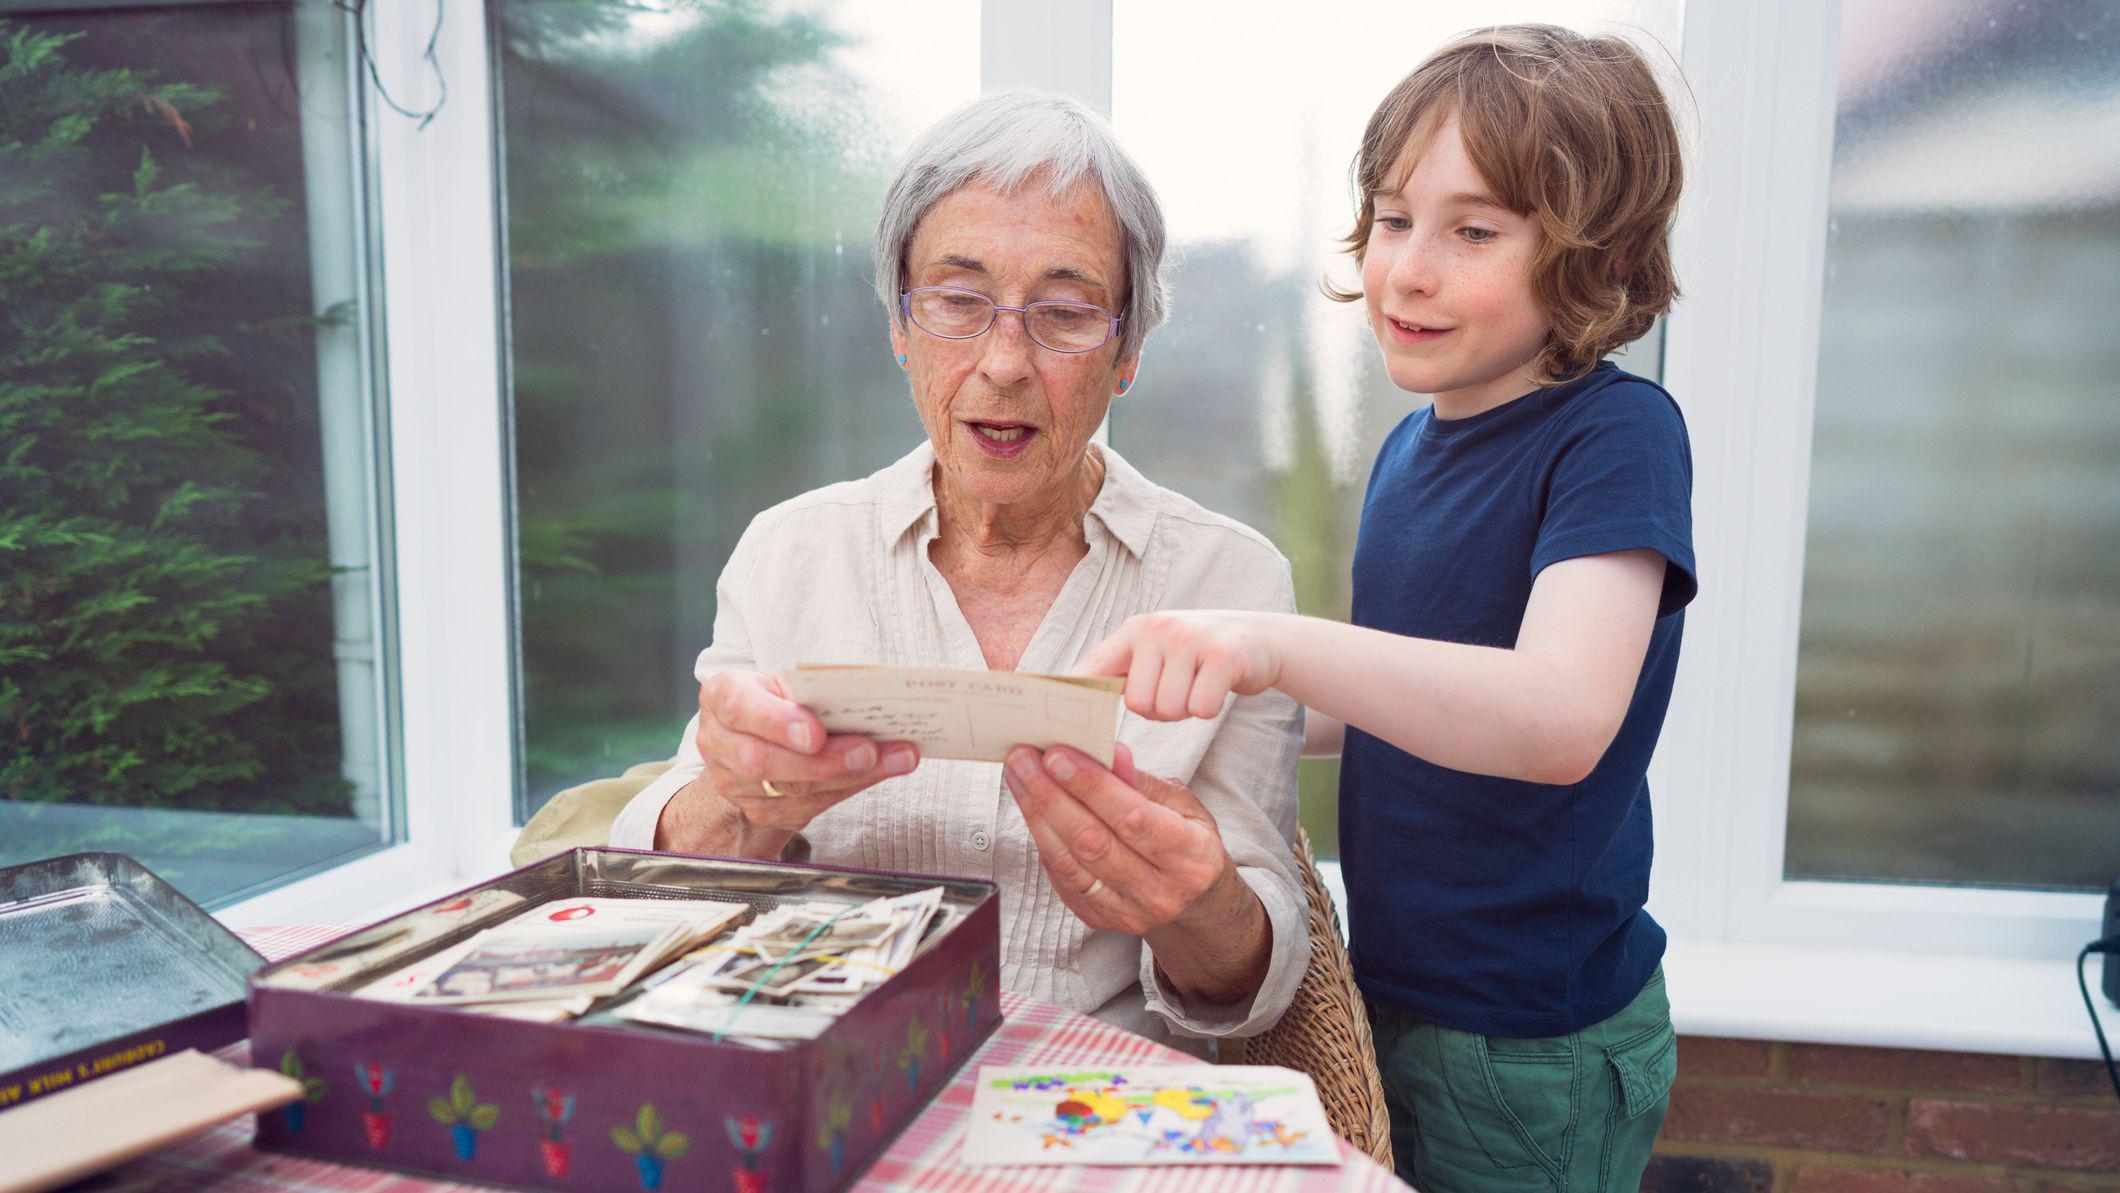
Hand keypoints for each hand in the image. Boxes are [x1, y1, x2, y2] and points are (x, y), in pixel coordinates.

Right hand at [674, 671, 918, 845]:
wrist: (752, 740)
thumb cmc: (777, 701)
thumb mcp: (785, 683)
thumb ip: (815, 692)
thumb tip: (870, 699)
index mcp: (723, 696)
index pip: (738, 707)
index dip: (776, 723)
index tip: (815, 734)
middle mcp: (719, 742)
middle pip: (764, 761)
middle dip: (823, 759)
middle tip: (869, 751)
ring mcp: (734, 783)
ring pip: (790, 790)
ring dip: (848, 776)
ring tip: (892, 759)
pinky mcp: (760, 811)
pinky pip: (807, 807)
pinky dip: (849, 788)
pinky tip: (880, 771)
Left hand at [1002, 742, 1244, 937]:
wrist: (1194, 906)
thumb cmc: (1189, 845)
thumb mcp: (1184, 807)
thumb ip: (1143, 782)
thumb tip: (1110, 753)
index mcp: (1190, 858)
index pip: (1134, 818)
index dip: (1092, 786)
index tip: (1059, 756)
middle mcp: (1159, 891)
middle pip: (1093, 841)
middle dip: (1051, 794)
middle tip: (1024, 759)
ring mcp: (1127, 911)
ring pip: (1070, 861)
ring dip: (1037, 814)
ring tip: (1019, 777)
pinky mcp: (1098, 919)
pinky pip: (1061, 877)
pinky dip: (1042, 839)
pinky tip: (1031, 809)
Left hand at [1072, 610, 1282, 720]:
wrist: (1258, 639)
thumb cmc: (1195, 656)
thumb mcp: (1153, 652)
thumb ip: (1115, 673)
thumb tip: (1069, 697)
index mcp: (1133, 631)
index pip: (1091, 668)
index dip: (1069, 695)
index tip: (1041, 720)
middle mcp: (1157, 628)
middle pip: (1138, 704)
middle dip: (1159, 710)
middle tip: (1178, 689)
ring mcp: (1190, 639)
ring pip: (1168, 710)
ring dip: (1184, 711)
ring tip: (1196, 686)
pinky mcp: (1223, 655)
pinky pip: (1200, 708)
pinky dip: (1208, 709)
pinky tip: (1215, 688)